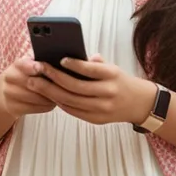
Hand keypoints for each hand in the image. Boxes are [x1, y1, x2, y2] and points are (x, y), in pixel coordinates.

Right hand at [0, 57, 57, 118]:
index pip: (25, 65)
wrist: (2, 94)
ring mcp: (10, 95)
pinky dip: (47, 105)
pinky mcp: (14, 108)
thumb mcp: (27, 66)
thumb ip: (40, 63)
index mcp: (16, 65)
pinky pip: (36, 108)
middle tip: (65, 85)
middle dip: (51, 85)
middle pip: (33, 84)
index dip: (36, 67)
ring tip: (62, 94)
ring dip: (52, 97)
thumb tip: (62, 64)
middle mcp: (10, 79)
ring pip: (37, 98)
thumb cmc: (22, 76)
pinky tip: (53, 102)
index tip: (47, 69)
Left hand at [28, 54, 155, 125]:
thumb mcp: (112, 67)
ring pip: (71, 100)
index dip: (73, 64)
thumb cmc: (120, 81)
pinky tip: (48, 94)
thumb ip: (93, 63)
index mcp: (112, 75)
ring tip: (35, 83)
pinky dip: (60, 102)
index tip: (59, 58)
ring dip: (50, 91)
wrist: (140, 104)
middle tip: (36, 70)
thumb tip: (70, 56)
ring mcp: (102, 108)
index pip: (90, 69)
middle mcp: (107, 92)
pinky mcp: (97, 120)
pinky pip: (74, 111)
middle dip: (52, 78)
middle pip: (75, 86)